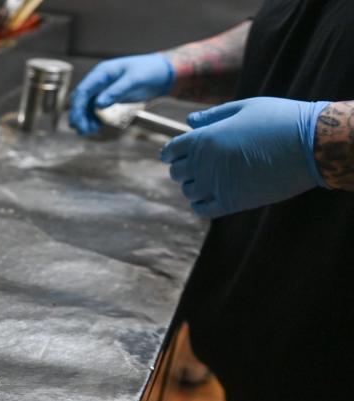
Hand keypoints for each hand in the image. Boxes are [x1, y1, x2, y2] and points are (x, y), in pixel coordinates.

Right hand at [69, 54, 174, 134]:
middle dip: (79, 115)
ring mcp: (104, 89)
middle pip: (81, 98)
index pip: (84, 90)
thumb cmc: (150, 71)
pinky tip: (95, 127)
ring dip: (85, 118)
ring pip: (87, 105)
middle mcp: (100, 80)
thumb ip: (116, 91)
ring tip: (88, 131)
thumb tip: (99, 104)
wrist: (162, 73)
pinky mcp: (109, 97)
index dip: (78, 106)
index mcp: (103, 72)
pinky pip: (96, 109)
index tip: (78, 121)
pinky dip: (93, 118)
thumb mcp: (134, 80)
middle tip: (82, 130)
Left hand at [161, 98, 329, 217]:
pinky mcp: (231, 203)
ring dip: (194, 186)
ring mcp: (216, 186)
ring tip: (210, 178)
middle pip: (177, 172)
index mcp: (204, 139)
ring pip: (189, 192)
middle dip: (183, 167)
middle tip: (198, 164)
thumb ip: (213, 116)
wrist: (310, 145)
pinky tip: (212, 195)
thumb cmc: (279, 120)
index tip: (177, 153)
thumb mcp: (245, 109)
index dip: (171, 152)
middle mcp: (204, 164)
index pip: (171, 150)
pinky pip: (202, 209)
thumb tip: (189, 121)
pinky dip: (201, 204)